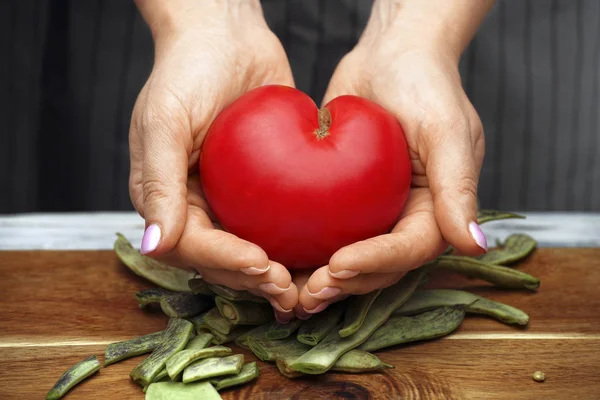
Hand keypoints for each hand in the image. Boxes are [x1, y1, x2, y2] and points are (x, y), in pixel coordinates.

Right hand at [130, 0, 297, 322]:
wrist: (226, 36)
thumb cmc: (187, 71)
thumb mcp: (164, 120)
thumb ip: (158, 182)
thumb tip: (153, 245)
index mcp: (165, 198)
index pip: (191, 245)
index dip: (225, 261)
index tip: (262, 265)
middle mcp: (195, 206)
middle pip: (221, 259)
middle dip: (254, 278)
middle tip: (290, 288)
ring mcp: (229, 201)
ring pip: (250, 251)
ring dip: (276, 274)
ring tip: (308, 287)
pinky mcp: (261, 191)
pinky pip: (276, 225)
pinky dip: (294, 246)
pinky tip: (321, 258)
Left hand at [297, 12, 486, 315]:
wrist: (392, 54)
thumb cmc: (426, 84)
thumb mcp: (447, 131)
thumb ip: (458, 188)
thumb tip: (475, 246)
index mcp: (437, 211)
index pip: (408, 250)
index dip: (375, 264)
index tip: (338, 266)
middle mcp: (405, 218)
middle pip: (377, 266)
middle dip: (343, 284)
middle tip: (306, 294)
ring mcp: (373, 212)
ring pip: (348, 258)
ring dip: (320, 280)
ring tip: (287, 292)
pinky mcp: (343, 201)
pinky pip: (324, 231)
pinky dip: (303, 250)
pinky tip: (273, 260)